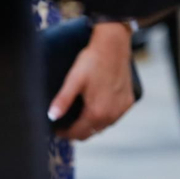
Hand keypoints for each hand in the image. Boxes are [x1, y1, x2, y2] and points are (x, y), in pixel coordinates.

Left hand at [48, 20, 136, 140]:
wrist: (113, 46)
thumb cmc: (93, 61)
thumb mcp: (74, 80)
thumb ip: (63, 100)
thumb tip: (51, 116)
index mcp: (96, 112)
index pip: (77, 133)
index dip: (65, 134)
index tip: (57, 130)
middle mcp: (111, 115)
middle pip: (90, 133)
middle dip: (77, 131)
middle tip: (67, 124)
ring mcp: (121, 109)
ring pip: (103, 126)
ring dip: (92, 125)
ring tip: (81, 117)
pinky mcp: (128, 101)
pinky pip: (115, 117)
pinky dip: (106, 116)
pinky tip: (99, 108)